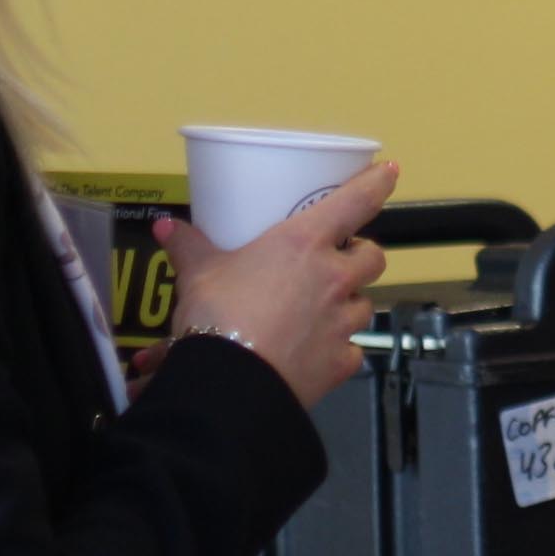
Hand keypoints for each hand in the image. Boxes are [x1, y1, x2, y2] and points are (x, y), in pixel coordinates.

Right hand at [149, 160, 399, 410]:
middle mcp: (334, 278)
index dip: (376, 184)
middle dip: (362, 256)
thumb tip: (165, 226)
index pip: (355, 203)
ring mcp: (342, 323)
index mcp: (305, 243)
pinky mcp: (341, 363)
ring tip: (324, 308)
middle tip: (340, 259)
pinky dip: (339, 349)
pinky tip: (319, 352)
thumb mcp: (198, 274)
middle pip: (373, 258)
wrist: (230, 384)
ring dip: (349, 303)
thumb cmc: (218, 315)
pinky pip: (352, 350)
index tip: (389, 171)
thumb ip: (188, 246)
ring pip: (364, 305)